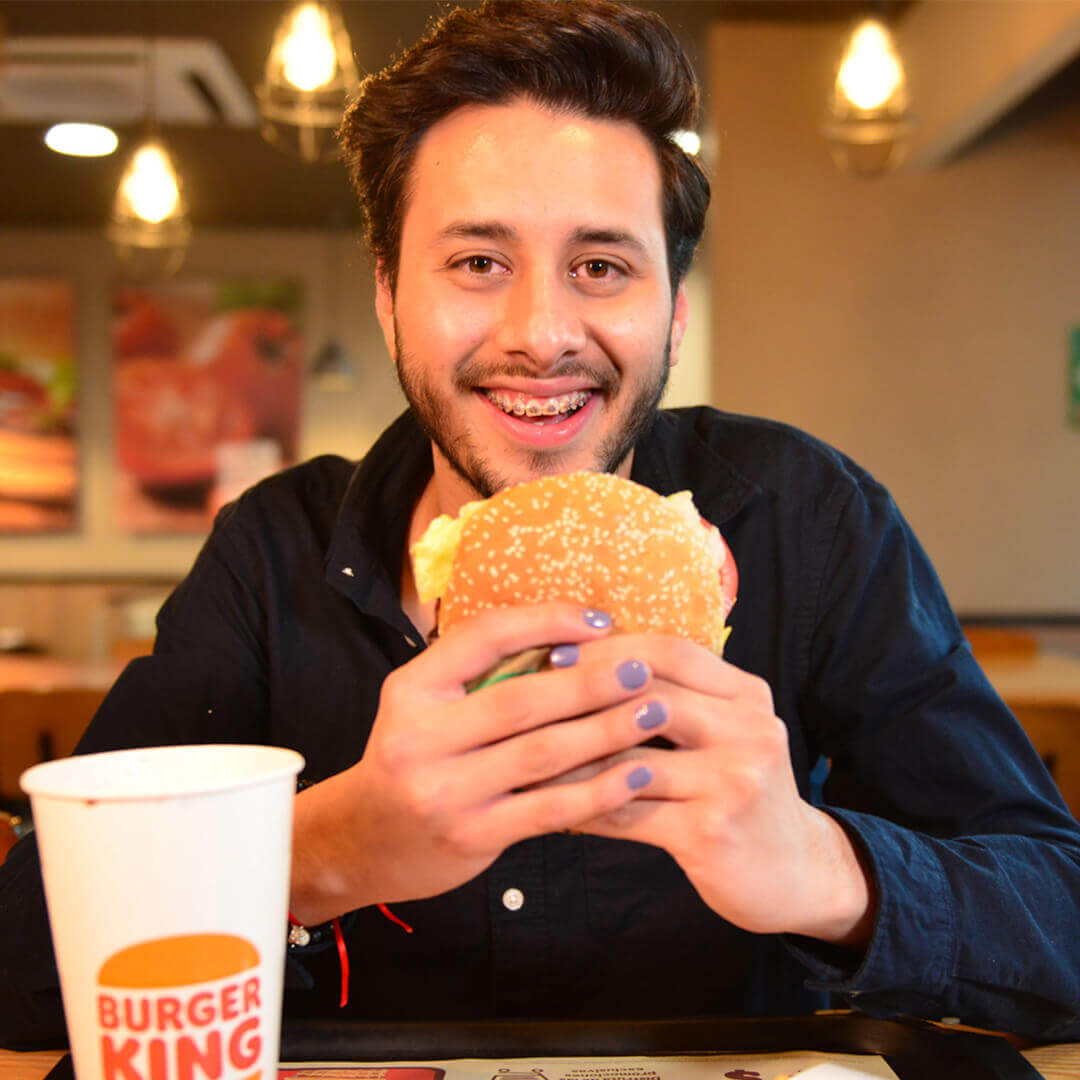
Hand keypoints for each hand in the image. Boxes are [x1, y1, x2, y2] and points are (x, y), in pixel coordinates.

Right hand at [289, 604, 666, 923]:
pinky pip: (548, 809)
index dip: (546, 621)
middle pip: (521, 699)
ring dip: (606, 730)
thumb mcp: (425, 704)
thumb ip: (480, 676)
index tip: (599, 620)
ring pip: (541, 753)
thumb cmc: (414, 758)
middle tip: (643, 667)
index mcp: (412, 688)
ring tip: (653, 712)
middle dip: (591, 680)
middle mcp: (421, 737)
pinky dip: (598, 790)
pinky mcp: (472, 836)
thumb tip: (573, 639)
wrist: (364, 840)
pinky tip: (635, 773)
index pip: (484, 637)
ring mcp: (445, 791)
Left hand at [551, 635, 875, 947]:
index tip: (556, 651)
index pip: (672, 651)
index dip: (610, 647)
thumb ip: (680, 698)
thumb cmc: (740, 793)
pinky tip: (547, 805)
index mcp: (747, 695)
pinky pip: (627, 812)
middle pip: (649, 695)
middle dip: (580, 694)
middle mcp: (748, 730)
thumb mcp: (728, 733)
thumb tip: (589, 668)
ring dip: (568, 755)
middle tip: (525, 697)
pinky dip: (582, 806)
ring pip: (629, 757)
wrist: (796, 872)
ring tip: (520, 751)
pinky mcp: (712, 831)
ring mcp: (734, 781)